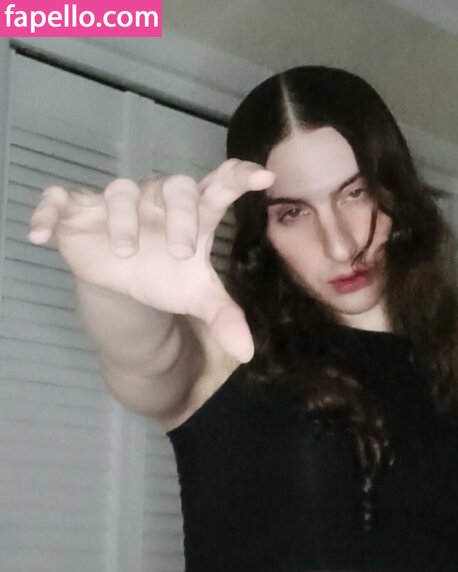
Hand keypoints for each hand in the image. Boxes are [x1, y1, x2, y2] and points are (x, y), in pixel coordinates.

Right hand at [27, 160, 274, 362]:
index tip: (262, 177)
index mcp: (193, 212)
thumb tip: (246, 353)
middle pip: (173, 187)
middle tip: (183, 252)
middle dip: (180, 215)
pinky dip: (48, 212)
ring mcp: (116, 202)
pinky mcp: (78, 210)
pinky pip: (59, 199)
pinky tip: (41, 235)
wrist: (126, 278)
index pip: (219, 185)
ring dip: (123, 220)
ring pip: (120, 192)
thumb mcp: (197, 296)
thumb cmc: (168, 273)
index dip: (238, 176)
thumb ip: (224, 316)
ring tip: (126, 254)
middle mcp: (157, 199)